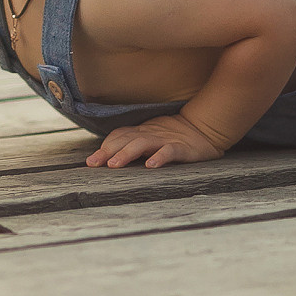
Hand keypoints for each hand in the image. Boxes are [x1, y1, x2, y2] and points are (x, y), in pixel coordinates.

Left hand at [85, 112, 232, 168]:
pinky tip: (150, 166)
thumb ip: (133, 144)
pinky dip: (159, 157)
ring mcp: (165, 140)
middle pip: (125, 140)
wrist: (204, 129)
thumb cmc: (173, 137)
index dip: (105, 147)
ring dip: (126, 153)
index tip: (91, 162)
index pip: (118, 136)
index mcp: (141, 133)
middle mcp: (149, 135)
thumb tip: (109, 158)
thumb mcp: (150, 138)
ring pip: (142, 144)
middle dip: (107, 151)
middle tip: (93, 164)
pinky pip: (169, 151)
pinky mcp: (181, 148)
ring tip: (114, 165)